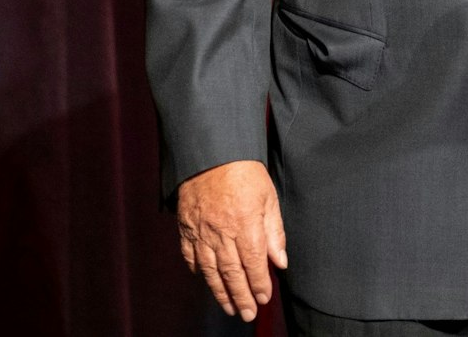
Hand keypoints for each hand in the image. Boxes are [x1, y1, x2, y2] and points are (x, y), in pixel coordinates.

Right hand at [175, 159, 287, 321]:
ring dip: (220, 292)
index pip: (254, 263)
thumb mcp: (268, 197)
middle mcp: (221, 233)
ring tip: (229, 307)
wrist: (210, 154)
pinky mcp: (186, 227)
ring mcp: (201, 232)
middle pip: (232, 273)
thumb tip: (280, 261)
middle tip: (247, 314)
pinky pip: (191, 256)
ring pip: (210, 270)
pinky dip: (199, 271)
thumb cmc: (244, 172)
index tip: (264, 298)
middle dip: (241, 296)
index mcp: (245, 224)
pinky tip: (207, 281)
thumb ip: (274, 232)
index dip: (259, 284)